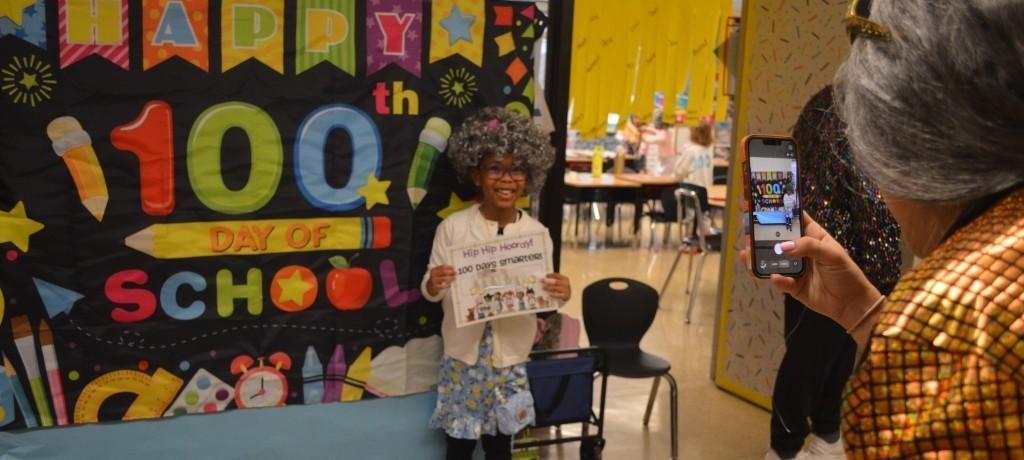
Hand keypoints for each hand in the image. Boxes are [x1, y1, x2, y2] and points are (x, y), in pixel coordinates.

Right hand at [426, 265, 455, 296]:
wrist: (431, 287)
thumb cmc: (437, 278)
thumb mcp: (438, 273)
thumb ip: (445, 270)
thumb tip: (453, 269)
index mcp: (434, 270)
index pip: (442, 267)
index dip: (449, 267)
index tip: (454, 268)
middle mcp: (433, 274)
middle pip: (443, 272)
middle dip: (451, 272)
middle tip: (456, 273)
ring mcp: (434, 281)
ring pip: (444, 278)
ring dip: (451, 278)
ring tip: (455, 278)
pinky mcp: (436, 287)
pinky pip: (444, 285)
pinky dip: (448, 284)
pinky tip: (450, 284)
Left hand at [543, 273, 570, 301]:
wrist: (567, 295)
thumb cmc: (561, 287)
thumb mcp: (560, 282)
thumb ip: (554, 280)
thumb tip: (545, 278)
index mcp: (565, 279)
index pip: (557, 275)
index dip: (551, 275)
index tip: (545, 276)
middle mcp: (566, 284)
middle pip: (556, 282)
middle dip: (548, 281)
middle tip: (542, 281)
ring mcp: (566, 290)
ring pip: (556, 288)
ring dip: (548, 288)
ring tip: (543, 288)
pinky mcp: (565, 296)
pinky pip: (557, 295)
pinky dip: (552, 294)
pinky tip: (548, 294)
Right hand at [738, 212, 881, 330]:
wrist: (851, 304)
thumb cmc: (846, 273)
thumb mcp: (832, 254)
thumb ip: (808, 247)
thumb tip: (783, 246)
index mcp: (812, 236)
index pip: (794, 219)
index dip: (779, 212)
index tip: (761, 206)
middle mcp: (800, 250)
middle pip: (777, 239)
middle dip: (762, 236)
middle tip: (748, 233)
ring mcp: (794, 268)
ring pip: (773, 260)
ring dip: (760, 257)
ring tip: (747, 254)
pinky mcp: (792, 286)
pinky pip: (779, 280)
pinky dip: (775, 279)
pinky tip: (774, 277)